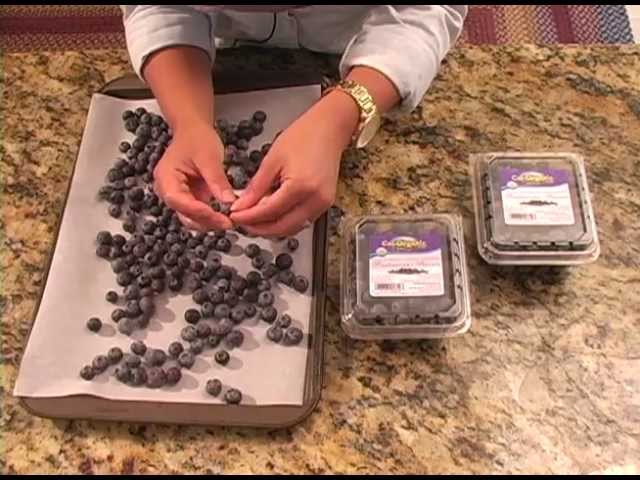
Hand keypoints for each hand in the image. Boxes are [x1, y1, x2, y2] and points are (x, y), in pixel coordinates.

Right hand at [153, 122, 235, 230]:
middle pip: (184, 214)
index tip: (217, 216)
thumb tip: (228, 202)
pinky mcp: (190, 198)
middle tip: (229, 223)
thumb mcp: (209, 156)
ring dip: (210, 222)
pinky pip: (200, 213)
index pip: (178, 200)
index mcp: (166, 177)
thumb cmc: (196, 138)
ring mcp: (179, 196)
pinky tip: (227, 216)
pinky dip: (213, 216)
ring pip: (192, 218)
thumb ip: (217, 180)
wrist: (194, 131)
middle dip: (206, 221)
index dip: (198, 211)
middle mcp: (168, 190)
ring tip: (230, 221)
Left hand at [229, 91, 359, 235]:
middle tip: (242, 222)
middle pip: (282, 227)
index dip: (248, 217)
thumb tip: (242, 205)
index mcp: (301, 186)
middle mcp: (315, 199)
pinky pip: (302, 220)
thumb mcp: (272, 160)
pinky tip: (272, 213)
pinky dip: (285, 220)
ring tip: (254, 218)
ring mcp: (323, 204)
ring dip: (272, 227)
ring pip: (293, 228)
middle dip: (259, 228)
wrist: (330, 129)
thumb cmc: (304, 136)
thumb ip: (256, 187)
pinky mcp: (325, 204)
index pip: (269, 212)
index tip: (234, 216)